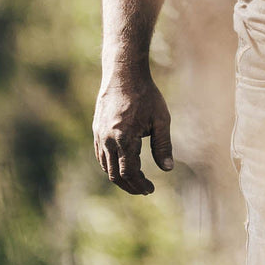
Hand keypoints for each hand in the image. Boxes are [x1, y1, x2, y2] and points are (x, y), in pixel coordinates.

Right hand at [93, 72, 173, 194]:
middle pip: (115, 175)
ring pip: (106, 167)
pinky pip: (100, 156)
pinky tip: (123, 165)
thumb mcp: (161, 119)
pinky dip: (110, 166)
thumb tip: (168, 169)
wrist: (124, 74)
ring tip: (136, 180)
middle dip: (130, 186)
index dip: (140, 184)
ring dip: (120, 178)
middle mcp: (107, 140)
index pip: (129, 172)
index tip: (151, 190)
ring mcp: (99, 136)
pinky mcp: (96, 131)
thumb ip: (163, 145)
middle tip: (144, 190)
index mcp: (124, 138)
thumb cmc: (146, 95)